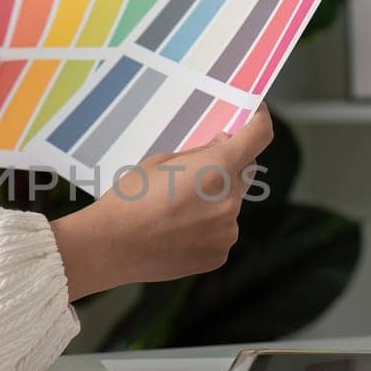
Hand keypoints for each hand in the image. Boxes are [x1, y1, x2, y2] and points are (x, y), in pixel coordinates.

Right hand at [50, 106, 274, 300]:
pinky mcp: (219, 254)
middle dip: (229, 167)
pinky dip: (207, 228)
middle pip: (244, 173)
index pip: (258, 137)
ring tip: (176, 210)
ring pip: (231, 206)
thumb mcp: (161, 162)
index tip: (256, 116)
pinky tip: (177, 231)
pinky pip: (221, 232)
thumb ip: (199, 153)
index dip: (259, 122)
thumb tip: (223, 144)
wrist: (111, 247)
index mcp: (217, 169)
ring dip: (215, 201)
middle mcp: (230, 200)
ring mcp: (227, 231)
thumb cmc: (129, 199)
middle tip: (198, 171)